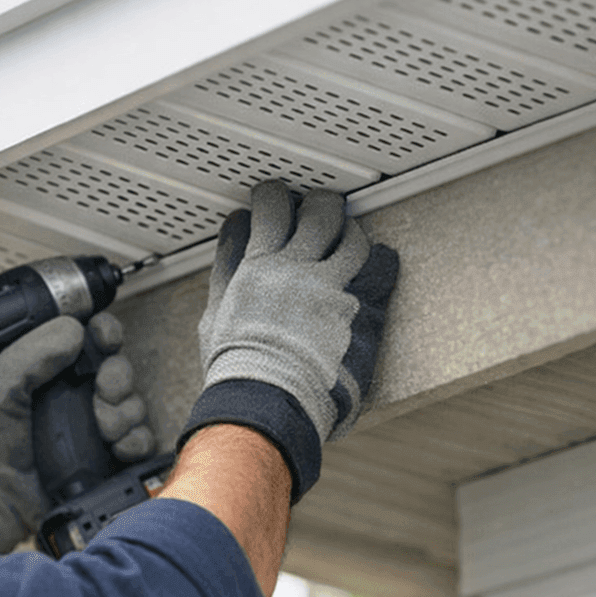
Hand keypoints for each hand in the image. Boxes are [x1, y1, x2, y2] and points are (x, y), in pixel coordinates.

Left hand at [0, 311, 155, 552]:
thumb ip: (31, 353)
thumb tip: (74, 330)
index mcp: (47, 369)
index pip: (87, 337)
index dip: (104, 333)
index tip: (105, 339)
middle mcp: (73, 394)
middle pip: (118, 368)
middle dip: (118, 376)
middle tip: (104, 391)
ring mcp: (92, 426)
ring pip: (132, 403)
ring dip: (125, 413)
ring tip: (104, 429)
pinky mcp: (108, 457)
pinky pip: (140, 439)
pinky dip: (136, 440)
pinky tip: (117, 447)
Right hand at [180, 180, 398, 502]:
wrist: (269, 401)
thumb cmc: (237, 366)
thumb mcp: (215, 312)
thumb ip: (226, 266)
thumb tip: (234, 232)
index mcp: (260, 265)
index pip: (272, 206)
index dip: (275, 195)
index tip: (276, 199)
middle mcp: (300, 269)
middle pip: (322, 212)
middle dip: (322, 205)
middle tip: (319, 211)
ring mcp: (333, 290)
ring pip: (355, 238)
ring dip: (351, 233)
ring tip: (346, 241)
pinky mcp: (357, 313)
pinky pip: (381, 271)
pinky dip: (379, 264)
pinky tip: (373, 268)